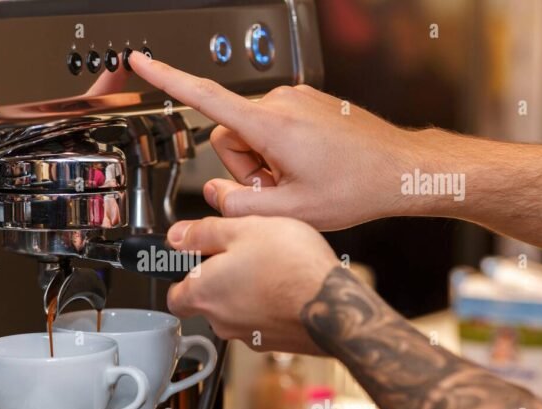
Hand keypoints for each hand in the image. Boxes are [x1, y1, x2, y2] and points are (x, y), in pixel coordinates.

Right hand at [129, 51, 430, 230]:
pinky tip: (308, 166)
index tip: (142, 62)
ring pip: (251, 131)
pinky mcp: (306, 102)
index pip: (204, 95)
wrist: (399, 170)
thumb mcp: (289, 212)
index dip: (167, 79)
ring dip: (262, 160)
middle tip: (277, 186)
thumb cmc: (356, 186)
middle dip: (243, 165)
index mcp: (270, 125)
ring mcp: (296, 100)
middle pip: (228, 132)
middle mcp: (280, 103)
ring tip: (296, 178)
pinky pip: (273, 124)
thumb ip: (238, 206)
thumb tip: (216, 195)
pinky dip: (279, 149)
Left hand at [166, 216, 337, 353]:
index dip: (181, 276)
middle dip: (218, 280)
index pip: (173, 296)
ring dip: (246, 291)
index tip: (194, 260)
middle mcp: (221, 321)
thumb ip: (203, 233)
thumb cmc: (291, 268)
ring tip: (271, 265)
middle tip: (241, 254)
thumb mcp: (242, 229)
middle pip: (206, 302)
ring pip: (236, 311)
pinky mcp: (274, 343)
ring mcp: (248, 336)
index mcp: (203, 294)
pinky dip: (269, 305)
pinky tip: (288, 284)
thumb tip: (177, 236)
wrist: (335, 306)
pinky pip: (262, 321)